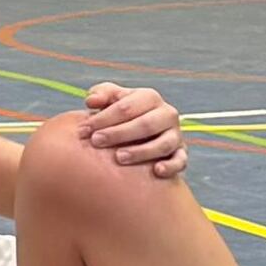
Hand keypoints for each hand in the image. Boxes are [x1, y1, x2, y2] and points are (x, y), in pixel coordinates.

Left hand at [72, 83, 187, 180]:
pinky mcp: (181, 153)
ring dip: (141, 152)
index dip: (103, 118)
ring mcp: (176, 134)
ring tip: (119, 158)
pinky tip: (156, 171)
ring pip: (163, 144)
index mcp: (149, 97)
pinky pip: (180, 161)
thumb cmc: (122, 112)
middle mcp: (167, 114)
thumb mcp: (112, 98)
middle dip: (118, 134)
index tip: (84, 130)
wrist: (141, 131)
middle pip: (144, 124)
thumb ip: (100, 94)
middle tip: (96, 142)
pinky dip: (171, 166)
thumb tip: (91, 101)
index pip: (126, 107)